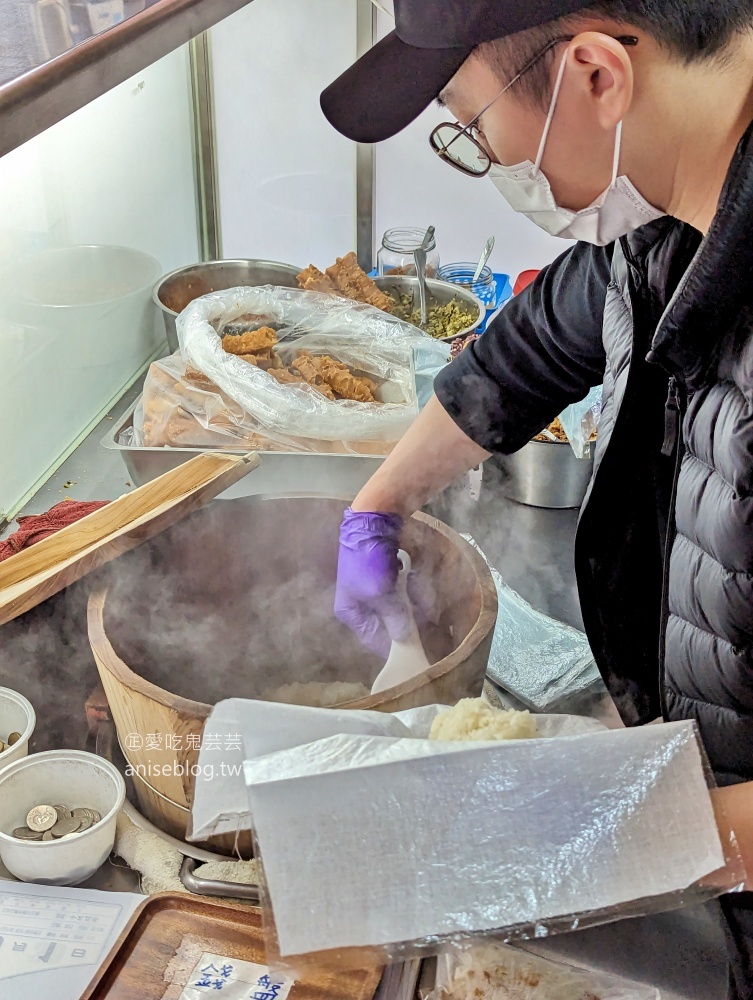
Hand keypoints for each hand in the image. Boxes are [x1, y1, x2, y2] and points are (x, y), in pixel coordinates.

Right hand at [334, 509, 410, 656]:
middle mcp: (358, 603)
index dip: (392, 645)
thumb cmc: (368, 562)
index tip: (412, 648)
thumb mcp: (381, 595)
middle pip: (386, 623)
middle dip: (405, 619)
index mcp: (350, 612)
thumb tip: (404, 638)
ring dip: (411, 602)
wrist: (371, 522)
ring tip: (421, 597)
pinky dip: (410, 588)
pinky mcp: (383, 576)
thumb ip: (394, 619)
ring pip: (397, 607)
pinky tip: (415, 581)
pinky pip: (401, 591)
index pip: (372, 639)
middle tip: (423, 620)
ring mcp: (370, 588)